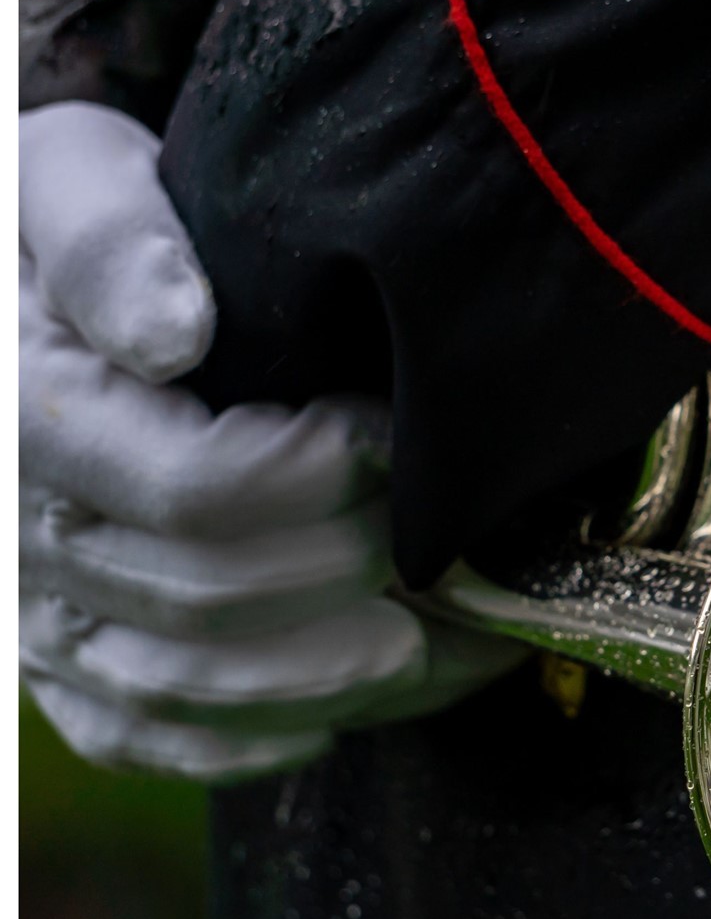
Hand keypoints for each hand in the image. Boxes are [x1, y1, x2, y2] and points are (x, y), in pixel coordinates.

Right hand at [19, 102, 526, 781]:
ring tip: (457, 638)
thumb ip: (108, 238)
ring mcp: (38, 614)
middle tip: (458, 540)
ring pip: (191, 687)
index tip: (401, 439)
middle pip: (212, 598)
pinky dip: (258, 736)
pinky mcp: (64, 667)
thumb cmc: (71, 232)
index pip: (198, 488)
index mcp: (31, 413)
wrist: (23, 310)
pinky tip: (350, 705)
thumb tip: (172, 330)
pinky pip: (146, 739)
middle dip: (356, 569)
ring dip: (337, 674)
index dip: (323, 477)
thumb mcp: (73, 179)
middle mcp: (24, 533)